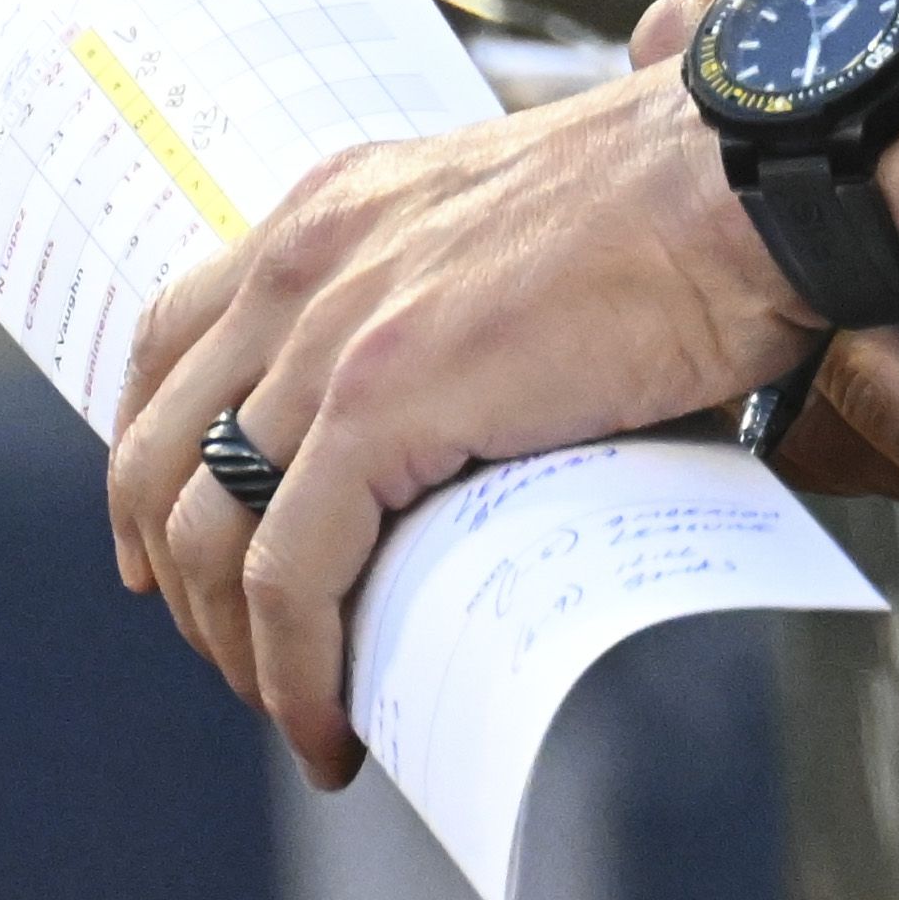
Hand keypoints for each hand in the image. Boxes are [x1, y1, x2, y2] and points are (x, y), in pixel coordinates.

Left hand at [107, 75, 898, 783]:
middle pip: (159, 451)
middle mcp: (305, 260)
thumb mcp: (522, 224)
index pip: (175, 340)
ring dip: (235, 648)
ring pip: (210, 532)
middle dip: (180, 581)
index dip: (151, 462)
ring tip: (299, 713)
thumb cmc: (689, 200)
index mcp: (337, 207)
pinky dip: (295, 670)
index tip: (170, 547)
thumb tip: (478, 409)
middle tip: (236, 656)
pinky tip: (330, 724)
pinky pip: (291, 574)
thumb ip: (459, 294)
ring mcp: (331, 331)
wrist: (746, 175)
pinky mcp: (379, 402)